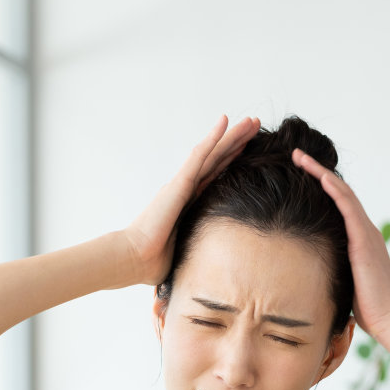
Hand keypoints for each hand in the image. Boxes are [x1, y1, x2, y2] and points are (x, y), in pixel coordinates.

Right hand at [119, 114, 259, 287]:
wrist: (134, 258)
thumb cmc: (154, 261)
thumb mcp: (186, 250)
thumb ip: (197, 248)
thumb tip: (210, 268)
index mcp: (188, 202)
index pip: (216, 175)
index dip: (232, 159)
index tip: (249, 146)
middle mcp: (186, 187)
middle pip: (218, 158)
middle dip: (237, 141)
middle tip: (255, 124)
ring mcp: (183, 183)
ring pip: (213, 152)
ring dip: (233, 134)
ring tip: (251, 120)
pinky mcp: (179, 183)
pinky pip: (200, 155)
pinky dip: (213, 137)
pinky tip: (226, 120)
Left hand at [290, 148, 389, 338]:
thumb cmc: (367, 308)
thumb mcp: (344, 281)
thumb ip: (333, 267)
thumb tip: (309, 269)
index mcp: (360, 239)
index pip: (340, 204)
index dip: (321, 185)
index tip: (300, 173)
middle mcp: (365, 231)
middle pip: (340, 191)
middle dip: (317, 171)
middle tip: (296, 154)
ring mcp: (367, 234)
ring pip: (343, 193)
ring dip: (321, 172)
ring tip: (300, 157)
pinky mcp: (364, 241)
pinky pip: (348, 209)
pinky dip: (334, 190)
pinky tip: (320, 177)